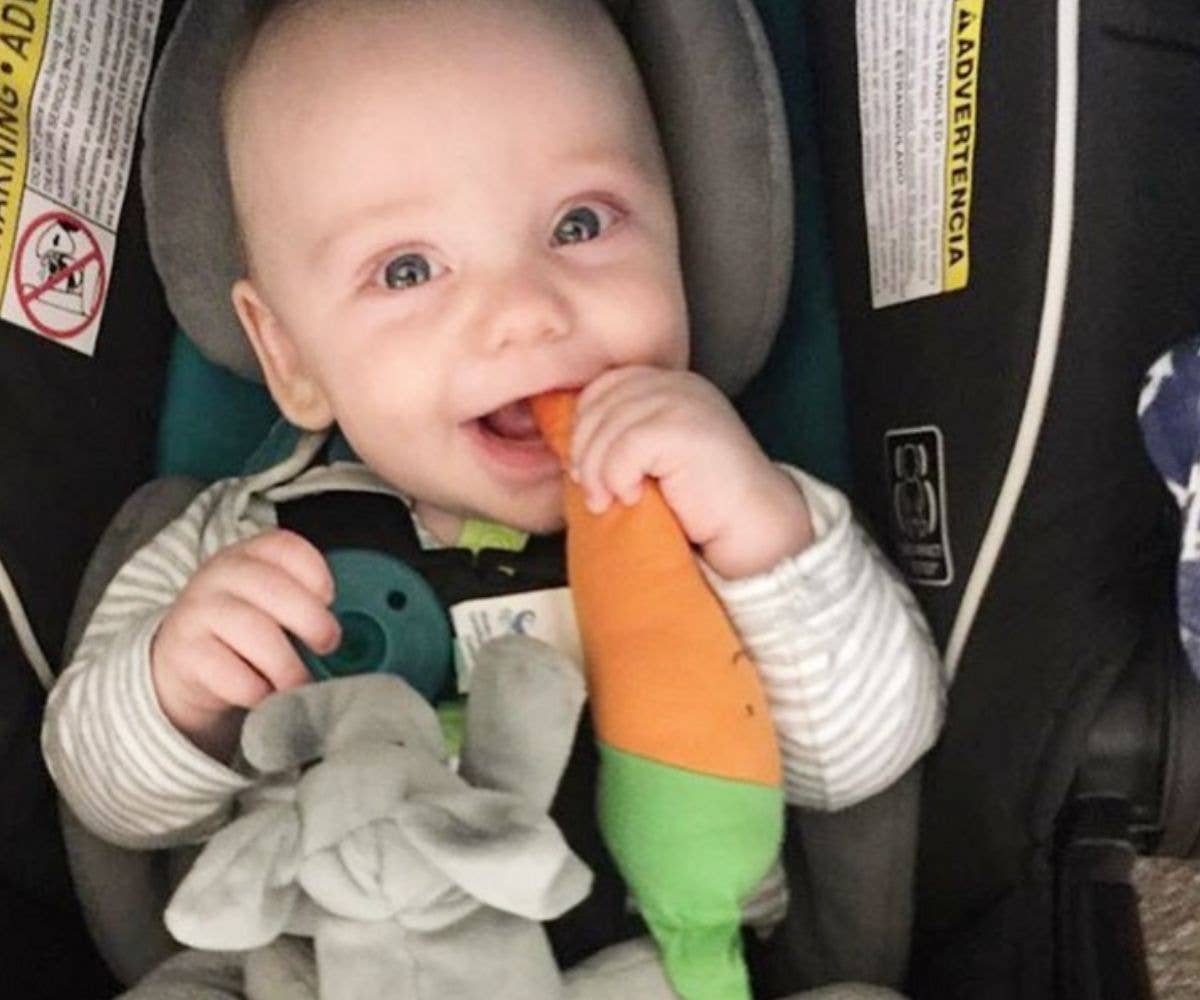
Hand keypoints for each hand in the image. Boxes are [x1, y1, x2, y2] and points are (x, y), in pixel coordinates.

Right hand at [151, 529, 340, 759]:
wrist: (185, 664)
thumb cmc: (246, 631)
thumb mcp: (271, 604)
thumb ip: (306, 605)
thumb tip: (361, 632)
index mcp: (250, 555)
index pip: (285, 547)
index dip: (315, 572)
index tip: (329, 599)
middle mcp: (220, 575)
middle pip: (272, 587)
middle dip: (312, 620)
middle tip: (328, 645)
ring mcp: (198, 611)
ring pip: (254, 631)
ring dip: (288, 666)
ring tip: (300, 684)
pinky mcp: (184, 653)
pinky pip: (230, 674)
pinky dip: (257, 691)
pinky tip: (264, 696)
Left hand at [570, 367, 813, 577]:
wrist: (752, 527)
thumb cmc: (701, 502)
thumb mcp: (654, 459)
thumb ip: (622, 438)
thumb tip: (567, 445)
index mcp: (670, 384)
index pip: (603, 386)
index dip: (584, 425)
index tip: (585, 467)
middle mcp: (678, 384)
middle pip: (599, 404)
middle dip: (584, 452)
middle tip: (593, 492)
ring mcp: (684, 401)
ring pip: (607, 428)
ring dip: (598, 473)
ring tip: (609, 501)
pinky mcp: (684, 428)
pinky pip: (625, 448)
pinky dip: (618, 478)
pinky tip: (636, 497)